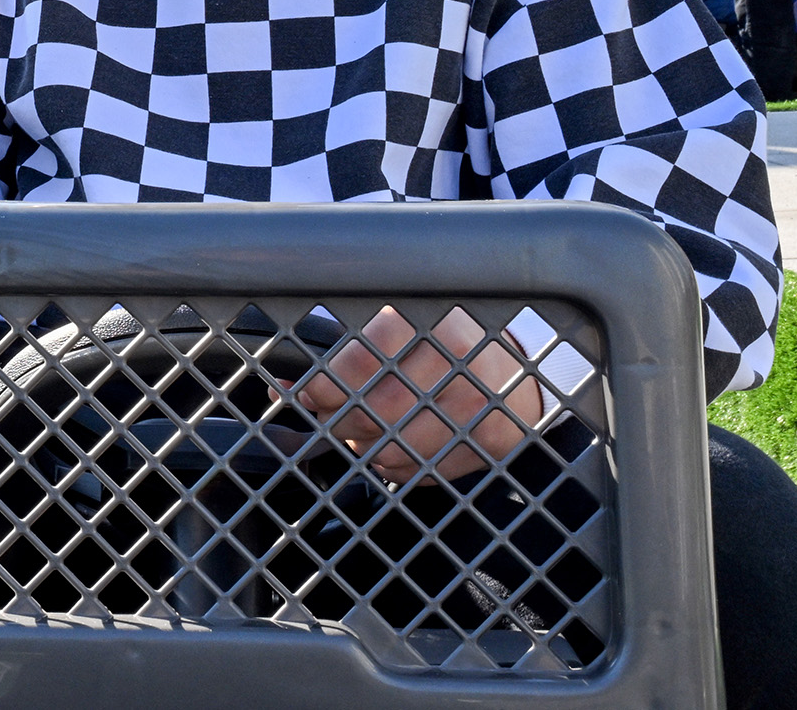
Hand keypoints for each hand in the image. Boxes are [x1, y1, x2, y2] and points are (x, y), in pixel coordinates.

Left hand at [296, 308, 541, 482]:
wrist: (516, 367)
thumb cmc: (442, 340)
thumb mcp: (398, 324)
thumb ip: (344, 348)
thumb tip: (280, 384)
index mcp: (430, 324)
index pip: (359, 364)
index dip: (323, 385)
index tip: (308, 390)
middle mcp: (459, 366)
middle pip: (373, 413)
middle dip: (338, 419)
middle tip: (329, 412)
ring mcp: (479, 409)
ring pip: (393, 449)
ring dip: (362, 445)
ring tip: (360, 428)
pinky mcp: (490, 444)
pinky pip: (421, 472)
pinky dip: (393, 465)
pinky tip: (392, 444)